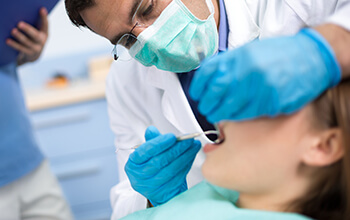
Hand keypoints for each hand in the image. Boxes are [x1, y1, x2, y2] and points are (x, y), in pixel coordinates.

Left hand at [6, 8, 48, 65]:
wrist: (33, 55)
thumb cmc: (32, 38)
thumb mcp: (36, 31)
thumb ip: (34, 23)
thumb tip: (24, 14)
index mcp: (44, 33)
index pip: (45, 25)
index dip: (44, 17)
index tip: (42, 9)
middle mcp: (42, 41)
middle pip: (35, 35)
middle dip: (28, 29)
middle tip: (19, 24)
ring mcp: (36, 49)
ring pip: (27, 42)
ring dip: (19, 37)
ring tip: (13, 31)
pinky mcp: (28, 54)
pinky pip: (21, 49)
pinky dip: (14, 44)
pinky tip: (7, 40)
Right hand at [125, 126, 200, 205]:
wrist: (158, 188)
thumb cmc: (152, 166)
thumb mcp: (149, 153)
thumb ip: (151, 141)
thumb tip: (151, 130)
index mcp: (133, 164)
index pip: (144, 152)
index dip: (159, 144)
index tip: (172, 137)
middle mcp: (139, 177)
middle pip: (159, 161)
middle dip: (176, 149)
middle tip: (188, 140)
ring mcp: (151, 187)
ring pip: (171, 169)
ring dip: (185, 156)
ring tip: (194, 145)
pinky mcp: (164, 193)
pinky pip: (178, 177)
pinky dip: (187, 164)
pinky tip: (192, 156)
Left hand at [189, 28, 340, 122]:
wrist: (310, 58)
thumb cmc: (278, 55)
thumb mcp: (248, 52)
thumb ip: (228, 64)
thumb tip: (207, 81)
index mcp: (238, 57)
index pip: (207, 75)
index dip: (198, 88)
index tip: (197, 95)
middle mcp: (247, 71)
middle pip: (215, 94)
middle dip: (207, 105)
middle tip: (207, 109)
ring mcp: (260, 87)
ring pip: (230, 109)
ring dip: (221, 115)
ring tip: (218, 115)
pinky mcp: (272, 102)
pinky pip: (249, 114)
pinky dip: (238, 117)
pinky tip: (236, 115)